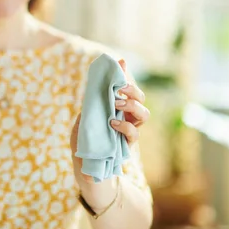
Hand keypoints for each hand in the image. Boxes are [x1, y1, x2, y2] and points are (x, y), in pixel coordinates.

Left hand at [70, 59, 149, 184]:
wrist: (84, 166)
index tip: (120, 62)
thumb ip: (92, 102)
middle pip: (141, 98)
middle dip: (133, 90)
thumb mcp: (84, 118)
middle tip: (119, 89)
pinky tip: (112, 123)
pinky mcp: (128, 145)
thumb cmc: (84, 140)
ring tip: (116, 104)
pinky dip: (125, 126)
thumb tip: (95, 83)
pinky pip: (134, 133)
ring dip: (132, 106)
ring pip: (144, 114)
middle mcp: (126, 117)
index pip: (125, 87)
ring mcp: (129, 130)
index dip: (124, 73)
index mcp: (116, 107)